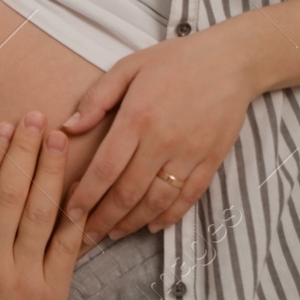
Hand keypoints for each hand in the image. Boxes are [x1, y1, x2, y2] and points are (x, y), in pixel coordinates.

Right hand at [0, 113, 84, 299]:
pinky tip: (79, 187)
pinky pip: (66, 247)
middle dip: (24, 150)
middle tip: (35, 116)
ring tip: (59, 138)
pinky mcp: (52, 292)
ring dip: (50, 171)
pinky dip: (74, 215)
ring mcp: (25, 277)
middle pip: (11, 193)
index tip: (2, 128)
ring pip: (41, 213)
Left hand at [60, 22, 261, 239]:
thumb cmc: (173, 61)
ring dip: (132, 223)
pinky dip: (170, 216)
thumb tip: (68, 128)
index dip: (86, 196)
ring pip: (157, 201)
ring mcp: (189, 154)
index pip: (105, 168)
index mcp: (137, 118)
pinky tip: (153, 225)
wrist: (230, 62)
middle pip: (128, 192)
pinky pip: (188, 197)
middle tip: (85, 238)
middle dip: (103, 219)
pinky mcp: (211, 161)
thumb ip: (96, 99)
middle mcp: (163, 141)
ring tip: (113, 234)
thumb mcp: (128, 68)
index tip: (69, 213)